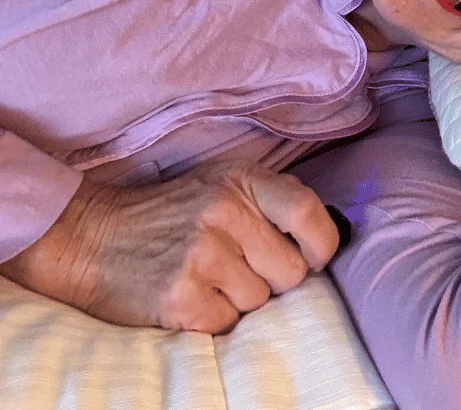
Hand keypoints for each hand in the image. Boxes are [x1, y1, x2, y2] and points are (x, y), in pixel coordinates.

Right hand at [0, 162, 338, 332]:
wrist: (94, 237)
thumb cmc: (172, 213)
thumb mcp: (222, 183)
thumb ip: (271, 198)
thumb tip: (323, 231)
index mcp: (242, 180)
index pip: (307, 211)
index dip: (321, 243)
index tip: (313, 256)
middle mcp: (224, 212)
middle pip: (292, 271)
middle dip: (274, 278)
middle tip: (241, 267)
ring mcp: (201, 255)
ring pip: (261, 300)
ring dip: (241, 298)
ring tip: (210, 278)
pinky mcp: (180, 296)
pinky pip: (228, 323)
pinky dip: (214, 317)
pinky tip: (192, 295)